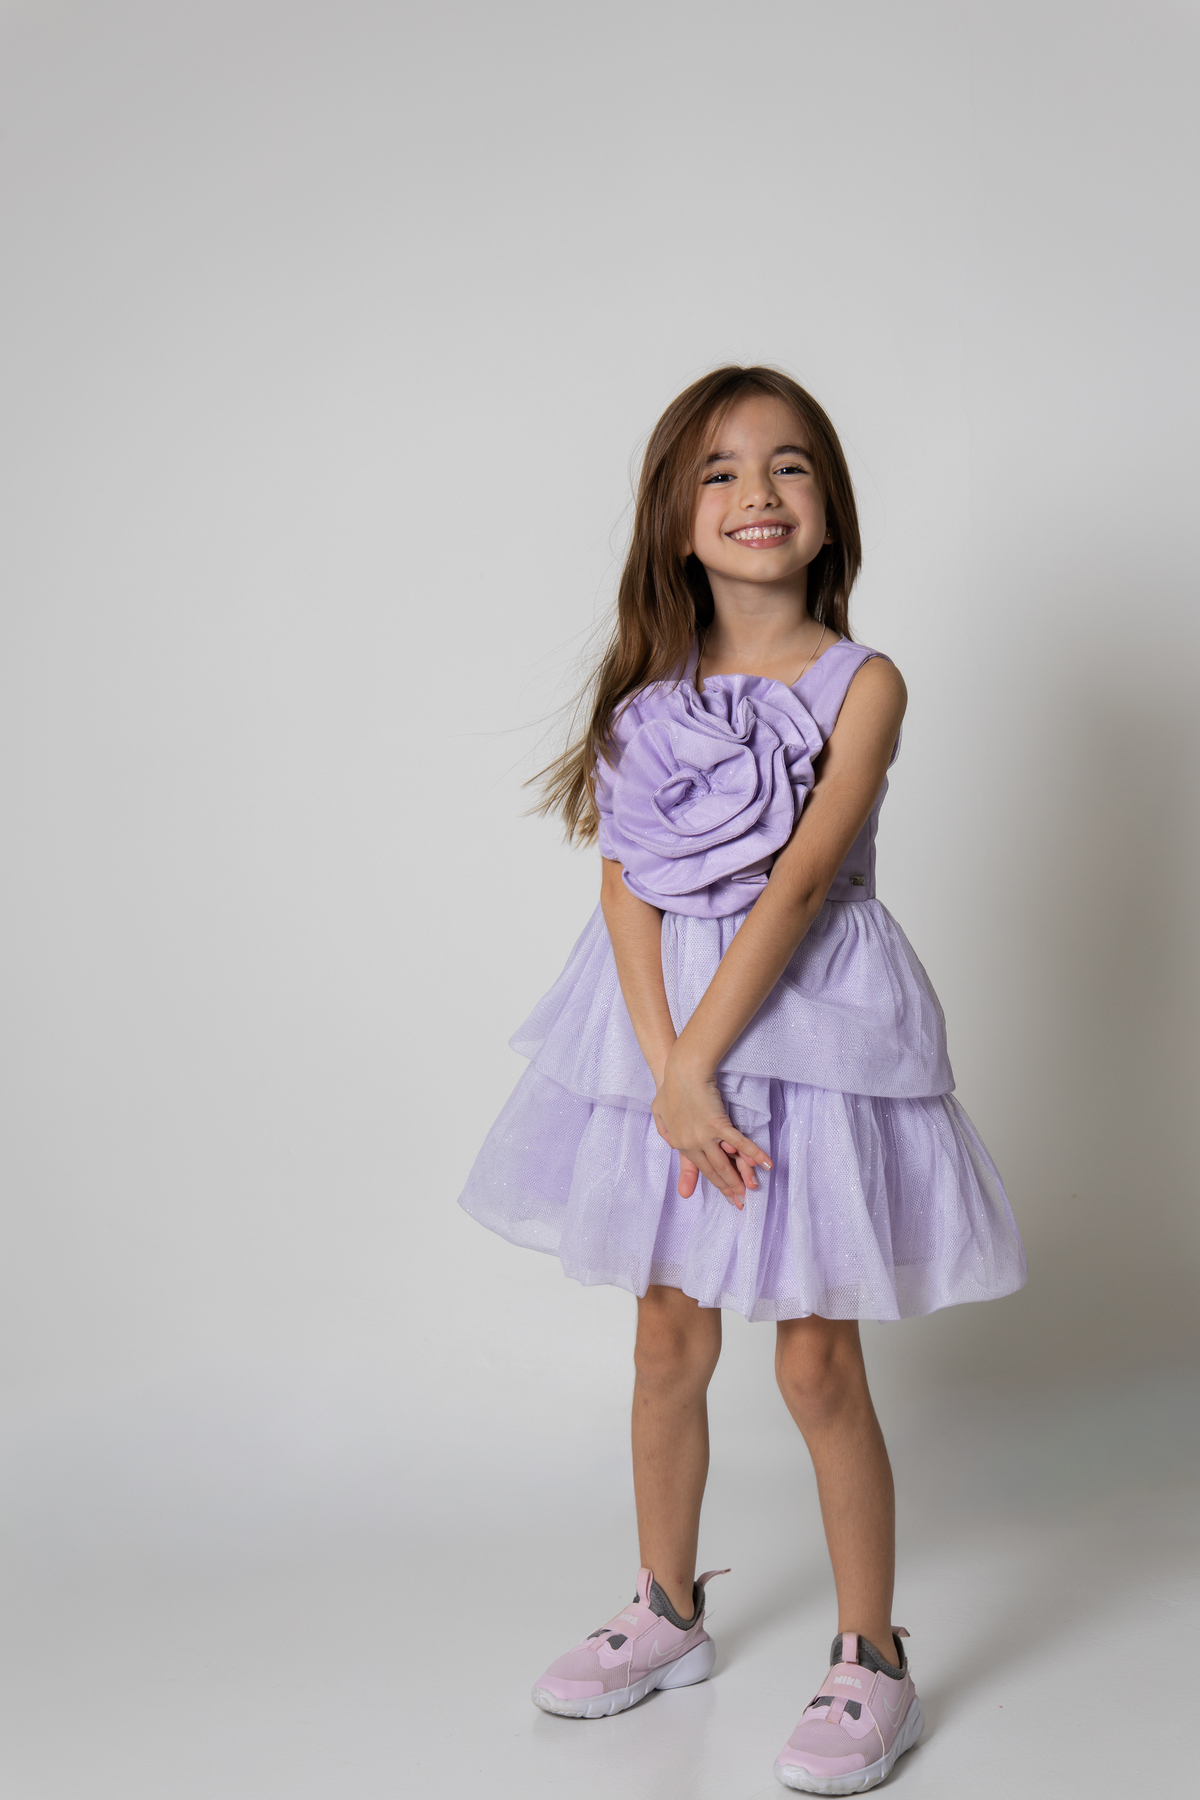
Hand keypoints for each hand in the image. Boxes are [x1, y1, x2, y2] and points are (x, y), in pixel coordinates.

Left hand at [652, 1056, 771, 1209]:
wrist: (681, 1069)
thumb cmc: (669, 1087)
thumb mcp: (660, 1112)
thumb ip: (666, 1131)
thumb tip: (672, 1147)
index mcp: (679, 1143)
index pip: (701, 1168)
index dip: (715, 1183)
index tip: (726, 1194)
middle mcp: (692, 1144)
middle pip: (713, 1171)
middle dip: (728, 1188)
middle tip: (740, 1204)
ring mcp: (704, 1135)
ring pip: (725, 1163)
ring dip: (739, 1179)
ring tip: (751, 1191)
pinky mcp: (717, 1123)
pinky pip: (738, 1143)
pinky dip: (753, 1154)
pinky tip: (765, 1164)